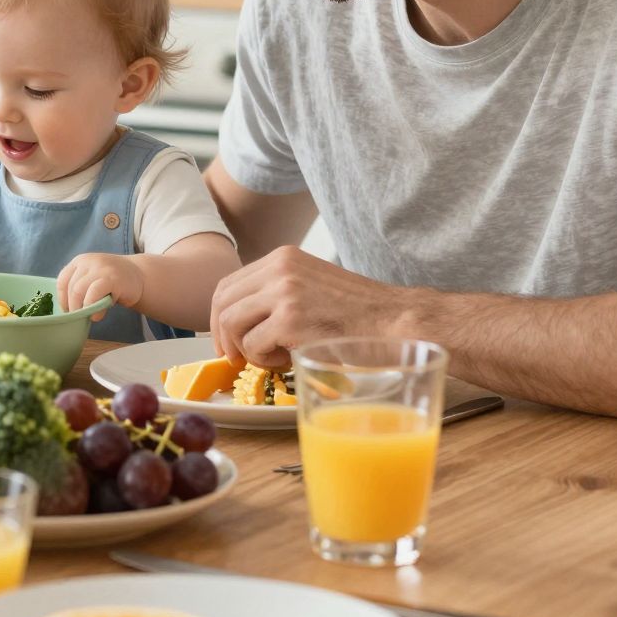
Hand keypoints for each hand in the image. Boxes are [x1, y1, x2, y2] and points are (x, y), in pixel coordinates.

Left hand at [58, 252, 142, 315]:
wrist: (139, 274)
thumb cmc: (112, 281)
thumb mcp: (92, 278)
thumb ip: (79, 287)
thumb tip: (66, 310)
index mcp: (79, 261)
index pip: (62, 280)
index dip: (62, 299)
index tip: (67, 311)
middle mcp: (88, 261)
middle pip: (70, 287)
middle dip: (72, 307)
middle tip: (78, 317)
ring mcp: (100, 268)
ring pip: (78, 290)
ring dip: (80, 308)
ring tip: (88, 316)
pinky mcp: (112, 278)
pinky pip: (94, 294)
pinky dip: (93, 308)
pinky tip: (96, 316)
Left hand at [208, 246, 407, 367]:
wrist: (396, 321)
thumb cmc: (358, 313)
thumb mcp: (312, 285)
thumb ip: (279, 292)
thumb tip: (242, 319)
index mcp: (282, 257)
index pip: (229, 284)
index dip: (220, 315)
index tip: (227, 339)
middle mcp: (279, 268)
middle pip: (222, 302)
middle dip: (223, 335)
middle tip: (235, 357)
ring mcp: (283, 291)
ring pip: (231, 323)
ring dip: (245, 348)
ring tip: (272, 358)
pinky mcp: (290, 319)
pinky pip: (252, 344)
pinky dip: (263, 359)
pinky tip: (287, 360)